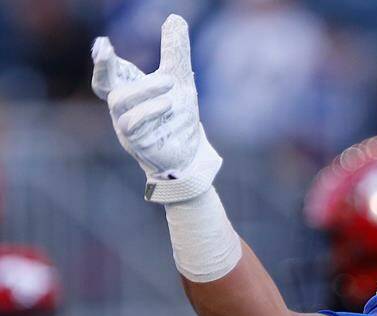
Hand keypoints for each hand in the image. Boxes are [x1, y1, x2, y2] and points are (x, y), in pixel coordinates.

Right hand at [91, 14, 221, 203]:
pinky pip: (133, 123)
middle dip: (105, 68)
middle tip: (111, 49)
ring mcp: (126, 126)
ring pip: (121, 102)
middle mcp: (122, 108)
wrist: (190, 152)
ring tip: (170, 83)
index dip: (102, 60)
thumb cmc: (177, 116)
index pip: (108, 73)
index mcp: (128, 90)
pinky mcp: (137, 142)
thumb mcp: (180, 80)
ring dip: (145, 90)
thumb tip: (175, 18)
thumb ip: (174, 52)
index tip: (103, 43)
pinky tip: (168, 104)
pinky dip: (150, 110)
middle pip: (105, 86)